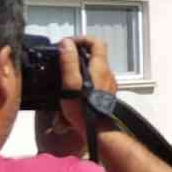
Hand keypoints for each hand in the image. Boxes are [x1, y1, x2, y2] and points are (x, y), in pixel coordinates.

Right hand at [34, 37, 119, 158]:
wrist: (97, 132)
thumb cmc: (83, 109)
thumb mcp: (71, 83)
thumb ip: (69, 62)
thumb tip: (66, 43)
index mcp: (100, 68)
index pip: (96, 42)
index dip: (81, 39)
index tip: (67, 45)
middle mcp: (107, 74)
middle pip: (95, 55)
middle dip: (78, 54)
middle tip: (62, 59)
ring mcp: (109, 85)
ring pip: (95, 68)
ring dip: (80, 67)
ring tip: (64, 75)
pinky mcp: (106, 95)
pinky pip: (96, 80)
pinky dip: (84, 79)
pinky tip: (73, 89)